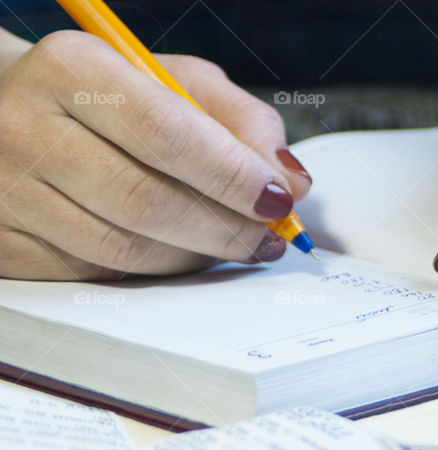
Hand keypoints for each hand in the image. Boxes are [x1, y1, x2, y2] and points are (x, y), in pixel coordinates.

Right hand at [0, 29, 311, 279]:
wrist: (11, 114)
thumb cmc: (112, 97)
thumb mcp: (178, 83)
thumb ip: (244, 122)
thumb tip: (291, 181)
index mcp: (72, 69)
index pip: (165, 133)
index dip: (231, 175)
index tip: (278, 200)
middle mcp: (26, 128)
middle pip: (146, 201)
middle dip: (225, 228)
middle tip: (268, 238)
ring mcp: (10, 192)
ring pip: (126, 250)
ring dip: (198, 256)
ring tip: (234, 244)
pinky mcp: (6, 245)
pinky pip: (100, 275)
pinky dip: (158, 272)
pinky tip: (183, 253)